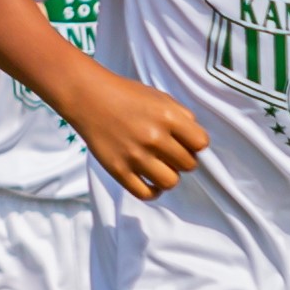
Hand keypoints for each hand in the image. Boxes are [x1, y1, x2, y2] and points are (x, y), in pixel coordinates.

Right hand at [61, 73, 206, 199]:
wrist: (88, 97)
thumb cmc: (127, 96)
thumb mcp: (161, 98)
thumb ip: (183, 118)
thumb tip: (196, 142)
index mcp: (168, 117)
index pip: (201, 144)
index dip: (195, 144)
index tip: (185, 142)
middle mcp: (153, 138)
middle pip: (188, 165)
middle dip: (183, 160)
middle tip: (170, 153)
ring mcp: (135, 156)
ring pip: (170, 182)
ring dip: (169, 176)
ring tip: (161, 167)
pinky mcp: (117, 169)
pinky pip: (145, 193)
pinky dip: (153, 191)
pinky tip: (152, 182)